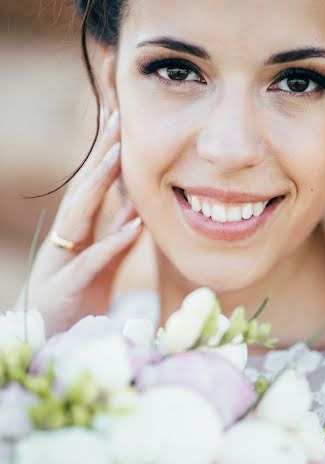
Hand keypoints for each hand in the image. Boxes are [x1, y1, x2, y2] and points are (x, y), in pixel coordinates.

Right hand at [15, 110, 143, 336]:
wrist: (48, 344)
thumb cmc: (77, 302)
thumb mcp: (100, 266)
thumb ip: (115, 238)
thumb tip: (137, 211)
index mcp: (75, 236)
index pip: (91, 189)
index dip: (105, 156)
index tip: (122, 124)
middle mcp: (64, 242)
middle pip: (83, 192)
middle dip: (101, 156)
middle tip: (119, 120)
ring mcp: (60, 262)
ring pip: (78, 217)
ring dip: (98, 186)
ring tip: (119, 156)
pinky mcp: (66, 289)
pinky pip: (91, 263)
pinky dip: (112, 244)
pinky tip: (134, 225)